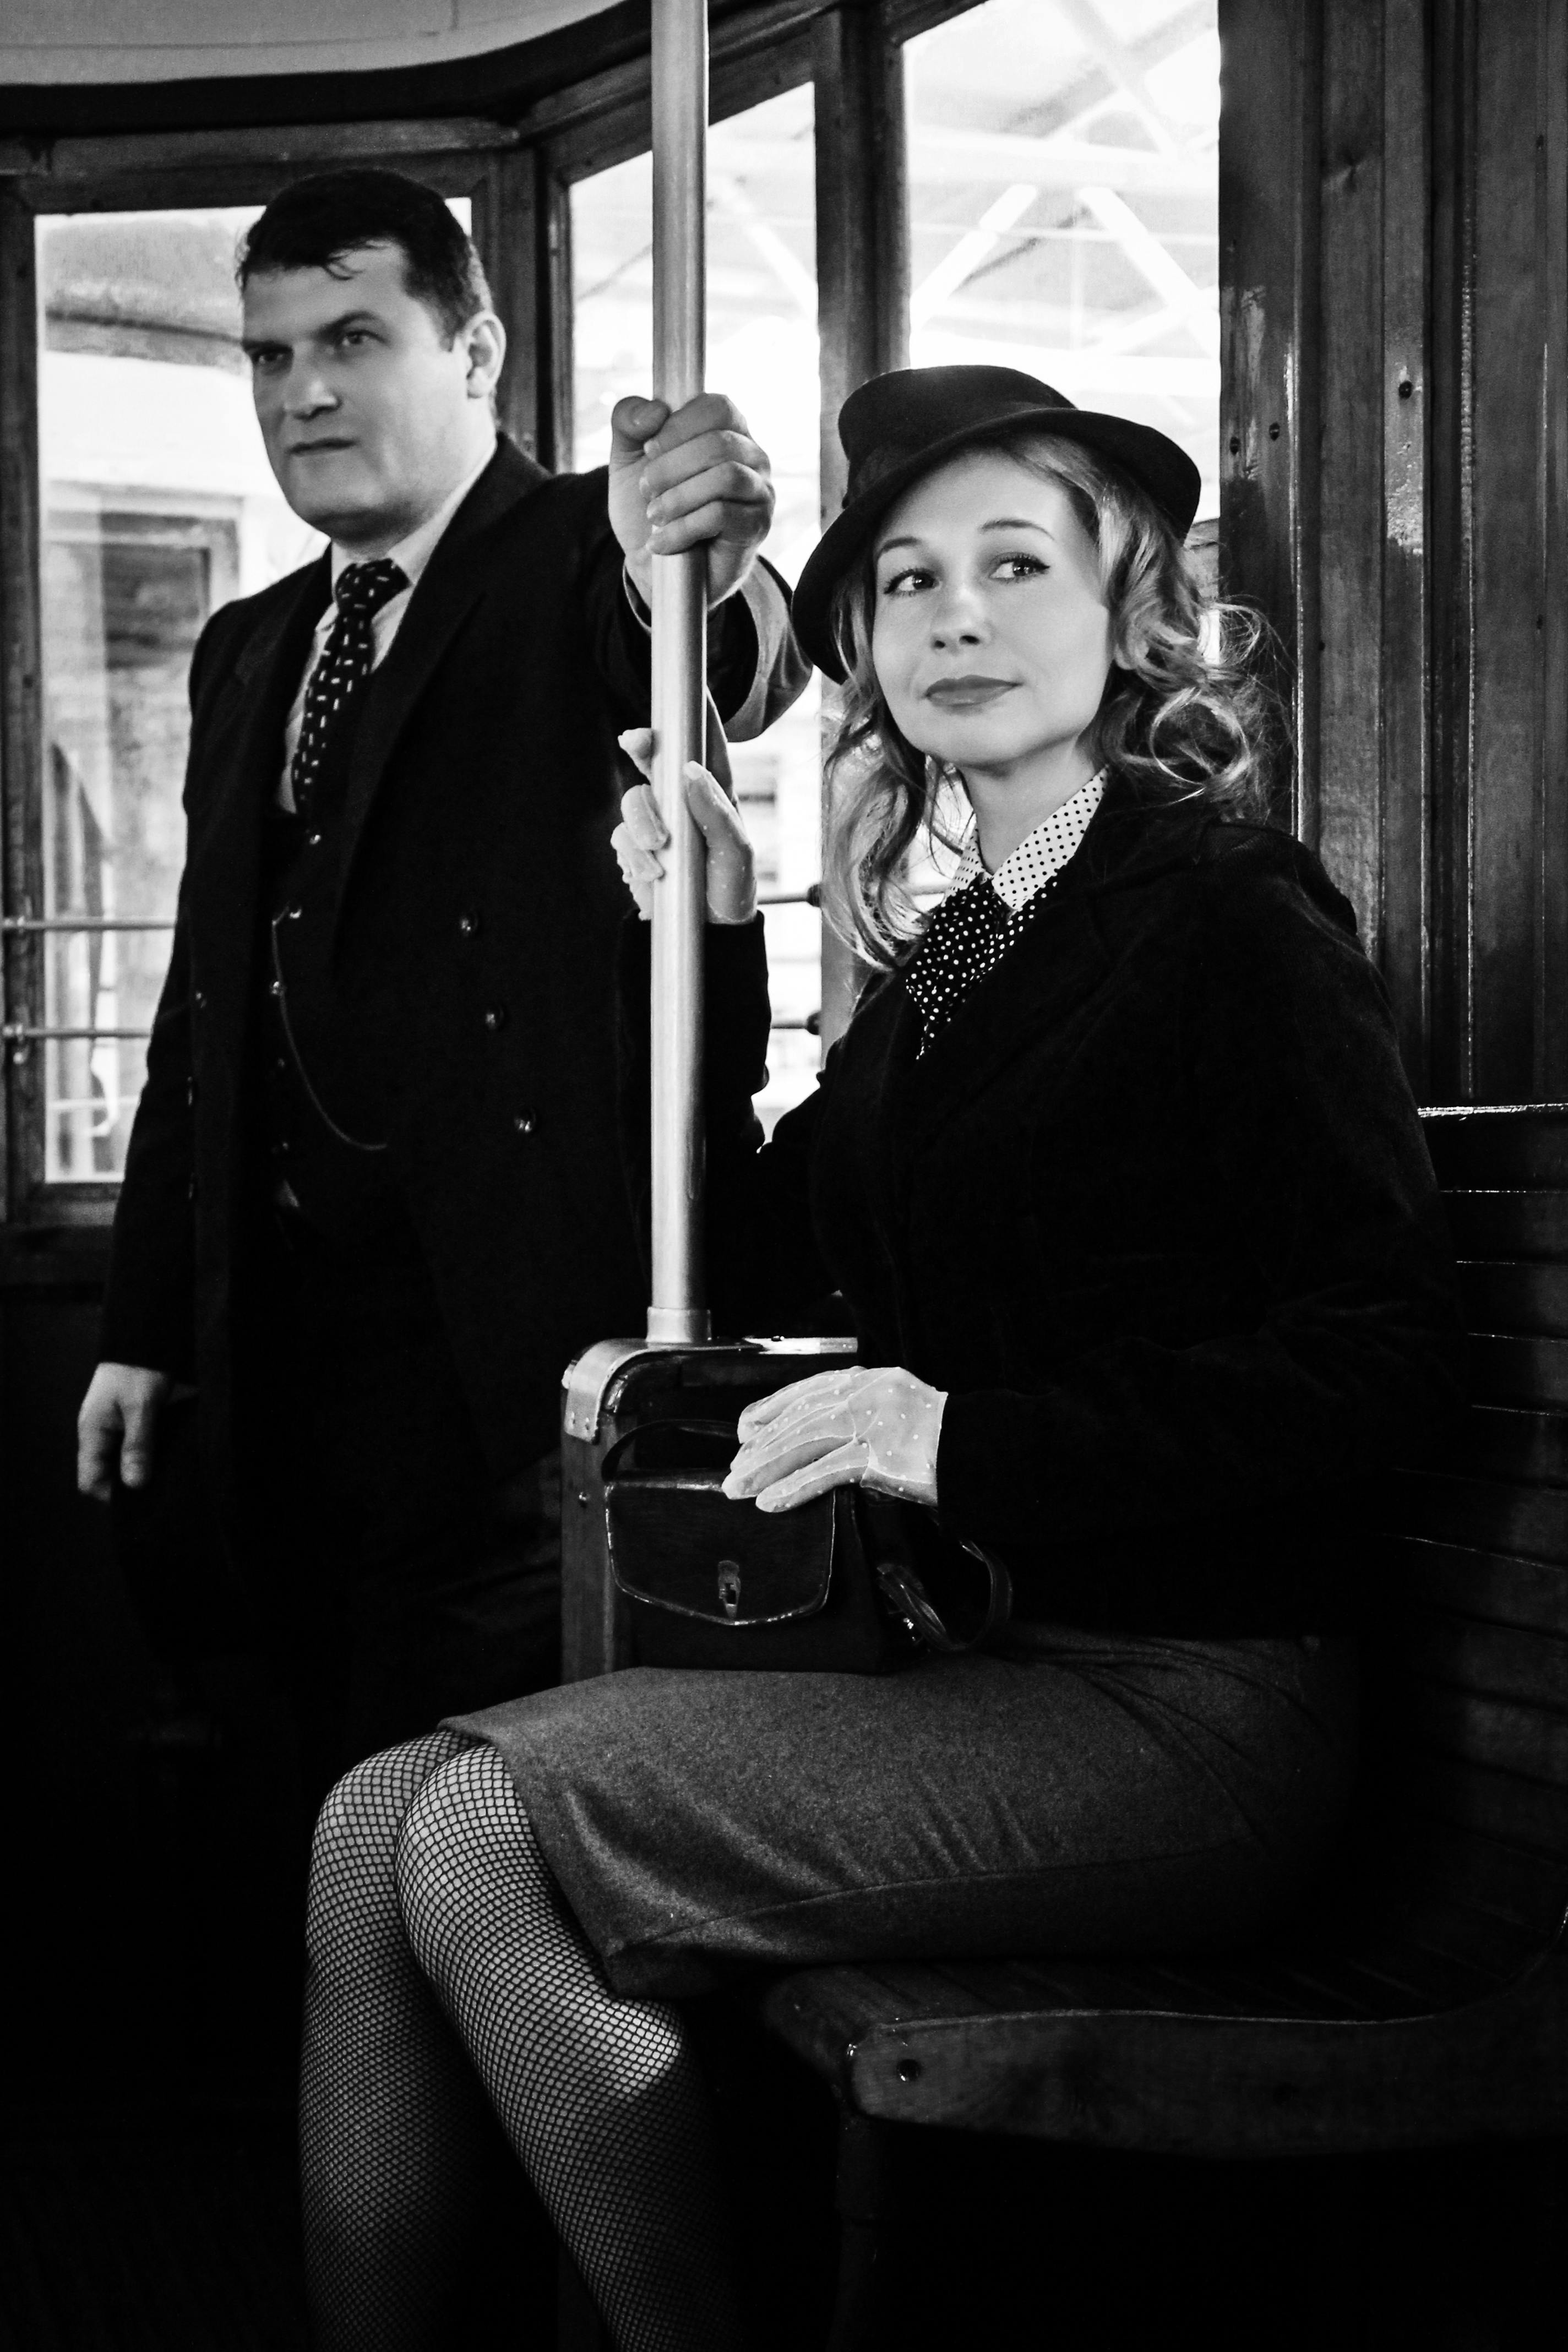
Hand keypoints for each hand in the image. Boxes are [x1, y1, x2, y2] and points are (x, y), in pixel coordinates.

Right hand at [77, 1361, 171, 1501]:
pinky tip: (171, 1457)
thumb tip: (134, 1484)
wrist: (147, 1335)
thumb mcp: (142, 1407)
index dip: (111, 1494)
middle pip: (108, 1475)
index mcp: (93, 1432)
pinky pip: (138, 1448)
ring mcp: (117, 1428)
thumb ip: (138, 1446)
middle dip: (131, 1484)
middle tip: (159, 1489)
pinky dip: (152, 1454)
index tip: (140, 1498)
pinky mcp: (134, 1422)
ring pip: (125, 1463)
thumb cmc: (139, 1367)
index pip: (90, 1480)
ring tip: (168, 1475)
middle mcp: (102, 1434)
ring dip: (144, 1469)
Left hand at [608, 392, 774, 608]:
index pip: (717, 407)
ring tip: (654, 515)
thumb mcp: (627, 457)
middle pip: (720, 442)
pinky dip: (683, 527)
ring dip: (679, 496)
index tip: (649, 450)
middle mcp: (752, 456)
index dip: (679, 425)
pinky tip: (662, 540)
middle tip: (647, 490)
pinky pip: (723, 515)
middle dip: (672, 466)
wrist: (653, 565)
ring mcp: (759, 491)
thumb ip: (629, 420)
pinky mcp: (756, 526)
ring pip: (726, 476)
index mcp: (726, 429)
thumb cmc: (647, 505)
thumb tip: (655, 411)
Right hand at [613, 729, 756, 923]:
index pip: (700, 746)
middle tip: (635, 743)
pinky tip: (652, 875)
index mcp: (712, 794)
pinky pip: (621, 838)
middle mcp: (681, 804)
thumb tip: (690, 771)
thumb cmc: (730, 893)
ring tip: (661, 858)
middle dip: (643, 750)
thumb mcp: (736, 854)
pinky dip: (633, 854)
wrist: (708, 940)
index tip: (683, 691)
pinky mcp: (636, 851)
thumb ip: (716, 812)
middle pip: (654, 761)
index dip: (691, 715)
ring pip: (633, 801)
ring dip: (642, 825)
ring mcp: (656, 826)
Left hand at [723, 1366, 947, 1512]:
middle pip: (799, 1417)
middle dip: (760, 1445)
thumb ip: (862, 1418)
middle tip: (732, 1469)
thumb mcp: (898, 1413)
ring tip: (738, 1488)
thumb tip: (819, 1443)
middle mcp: (867, 1393)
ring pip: (804, 1441)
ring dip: (765, 1467)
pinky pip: (827, 1471)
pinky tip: (771, 1501)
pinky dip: (794, 1487)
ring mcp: (874, 1422)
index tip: (744, 1428)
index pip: (808, 1390)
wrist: (985, 1450)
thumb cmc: (945, 1441)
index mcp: (870, 1380)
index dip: (771, 1409)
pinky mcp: (881, 1455)